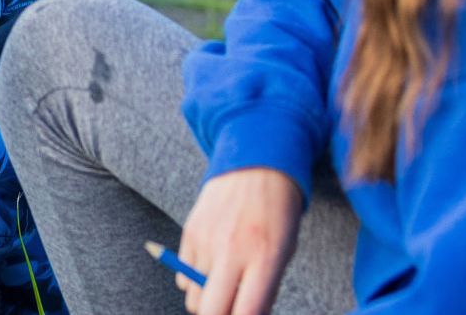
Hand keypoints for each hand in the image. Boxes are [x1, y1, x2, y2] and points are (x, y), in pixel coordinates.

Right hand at [177, 168, 303, 314]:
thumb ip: (266, 289)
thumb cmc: (277, 214)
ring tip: (224, 283)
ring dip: (206, 299)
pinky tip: (211, 265)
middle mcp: (232, 251)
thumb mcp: (284, 252)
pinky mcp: (189, 233)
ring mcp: (206, 241)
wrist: (256, 166)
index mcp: (265, 257)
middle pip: (210, 311)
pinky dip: (194, 281)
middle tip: (230, 309)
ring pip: (193, 297)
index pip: (246, 312)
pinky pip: (182, 278)